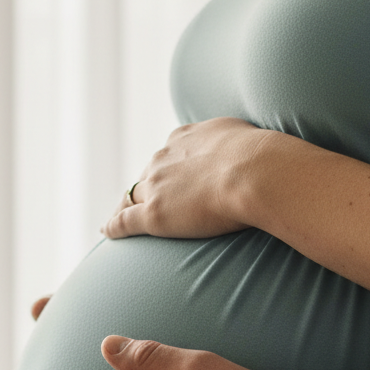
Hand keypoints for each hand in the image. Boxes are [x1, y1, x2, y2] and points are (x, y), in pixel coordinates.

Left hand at [102, 117, 267, 240]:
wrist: (255, 172)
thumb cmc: (263, 158)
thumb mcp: (248, 138)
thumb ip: (239, 145)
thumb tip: (254, 153)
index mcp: (185, 138)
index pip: (169, 155)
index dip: (168, 168)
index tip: (170, 177)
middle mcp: (165, 158)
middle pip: (148, 174)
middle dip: (147, 186)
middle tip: (147, 201)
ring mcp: (157, 186)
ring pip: (132, 196)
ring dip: (127, 205)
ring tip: (120, 219)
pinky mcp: (153, 214)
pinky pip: (124, 220)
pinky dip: (114, 226)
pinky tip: (107, 231)